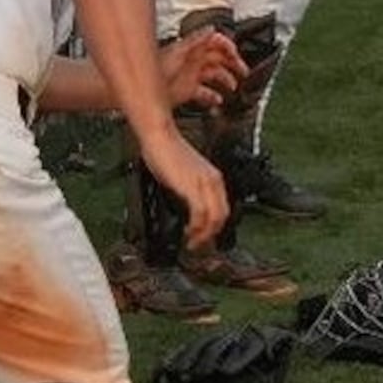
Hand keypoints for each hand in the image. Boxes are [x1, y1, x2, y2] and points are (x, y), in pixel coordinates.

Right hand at [148, 133, 231, 248]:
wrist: (160, 136)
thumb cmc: (166, 152)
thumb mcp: (182, 175)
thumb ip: (189, 190)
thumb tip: (185, 207)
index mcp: (213, 178)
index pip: (222, 208)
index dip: (215, 225)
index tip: (204, 236)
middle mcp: (214, 181)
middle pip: (222, 216)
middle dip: (212, 235)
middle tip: (199, 245)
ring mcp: (205, 184)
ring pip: (215, 218)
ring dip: (204, 235)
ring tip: (193, 244)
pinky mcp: (192, 187)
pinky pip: (201, 214)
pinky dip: (196, 228)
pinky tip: (188, 233)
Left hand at [159, 29, 246, 111]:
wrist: (140, 93)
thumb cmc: (153, 72)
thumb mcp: (177, 52)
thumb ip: (195, 40)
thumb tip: (212, 29)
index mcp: (191, 50)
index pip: (214, 42)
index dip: (227, 46)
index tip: (236, 53)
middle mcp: (192, 61)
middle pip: (218, 59)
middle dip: (232, 63)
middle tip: (243, 71)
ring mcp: (190, 76)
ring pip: (214, 75)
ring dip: (226, 80)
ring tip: (232, 87)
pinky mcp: (187, 91)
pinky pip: (205, 93)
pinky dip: (213, 97)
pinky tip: (217, 100)